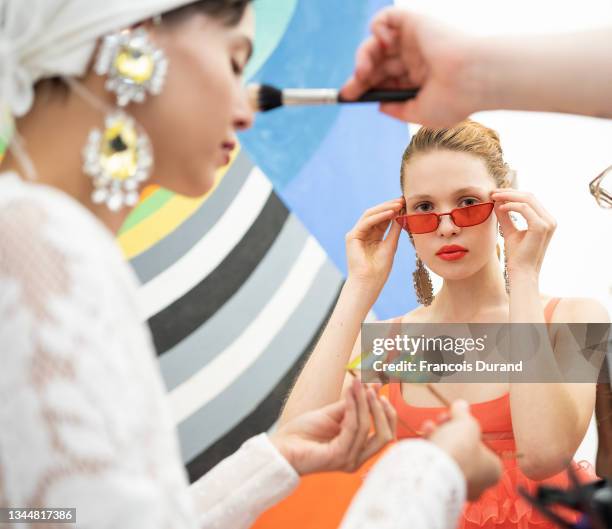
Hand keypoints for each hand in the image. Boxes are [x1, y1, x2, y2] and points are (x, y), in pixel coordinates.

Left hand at [270, 379, 396, 474]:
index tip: (379, 389)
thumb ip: (354, 403)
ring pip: (368, 428)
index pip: (386, 433)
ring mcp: (349, 459)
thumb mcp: (333, 413)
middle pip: (385, 435)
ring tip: (359, 384)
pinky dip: (353, 407)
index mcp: (359, 450)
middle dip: (381, 409)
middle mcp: (358, 458)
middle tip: (373, 388)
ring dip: (364, 402)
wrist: (282, 446)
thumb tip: (374, 386)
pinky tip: (349, 393)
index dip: (387, 411)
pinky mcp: (339, 456)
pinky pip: (352, 427)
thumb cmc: (304, 432)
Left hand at [341, 7, 480, 126]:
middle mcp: (416, 57)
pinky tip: (383, 45)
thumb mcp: (421, 113)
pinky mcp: (415, 22)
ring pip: (377, 43)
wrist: (473, 78)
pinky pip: (386, 18)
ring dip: (363, 57)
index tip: (349, 97)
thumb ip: (399, 110)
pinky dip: (376, 29)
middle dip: (359, 76)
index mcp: (419, 77)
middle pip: (377, 63)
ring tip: (364, 72)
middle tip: (349, 91)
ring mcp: (415, 39)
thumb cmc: (455, 100)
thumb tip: (379, 105)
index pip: (385, 79)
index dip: (365, 86)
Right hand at [345, 197, 403, 292]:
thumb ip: (394, 230)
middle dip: (389, 206)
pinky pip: (366, 222)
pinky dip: (379, 216)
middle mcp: (363, 233)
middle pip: (376, 214)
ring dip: (385, 208)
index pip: (383, 218)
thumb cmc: (380, 269)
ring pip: (370, 215)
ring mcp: (356, 234)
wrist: (369, 282)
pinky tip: (391, 213)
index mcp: (373, 235)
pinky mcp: (352, 237)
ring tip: (399, 204)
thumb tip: (402, 215)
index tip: (406, 203)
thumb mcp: (391, 245)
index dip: (394, 210)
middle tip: (403, 199)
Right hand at [423, 400, 501, 500]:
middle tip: (443, 419)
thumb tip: (461, 405)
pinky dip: (431, 449)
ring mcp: (458, 486)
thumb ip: (463, 413)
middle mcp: (478, 482)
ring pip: (449, 456)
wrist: (436, 471)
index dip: (469, 430)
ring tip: (430, 425)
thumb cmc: (459, 449)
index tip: (460, 419)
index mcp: (493, 470)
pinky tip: (426, 434)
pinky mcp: (441, 486)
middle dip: (451, 431)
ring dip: (439, 436)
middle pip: (463, 450)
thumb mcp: (466, 423)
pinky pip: (437, 464)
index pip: (483, 447)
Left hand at [491, 189, 556, 277]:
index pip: (530, 199)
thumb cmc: (517, 255)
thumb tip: (498, 202)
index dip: (512, 194)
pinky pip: (525, 209)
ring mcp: (548, 223)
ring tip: (493, 198)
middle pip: (529, 196)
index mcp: (545, 220)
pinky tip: (500, 208)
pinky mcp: (541, 227)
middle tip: (492, 192)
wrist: (521, 272)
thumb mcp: (510, 231)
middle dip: (509, 192)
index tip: (495, 194)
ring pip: (528, 199)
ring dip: (508, 196)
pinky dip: (511, 206)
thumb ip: (506, 216)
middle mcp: (550, 220)